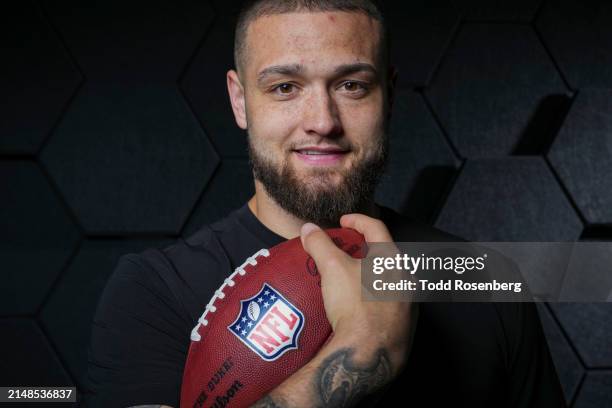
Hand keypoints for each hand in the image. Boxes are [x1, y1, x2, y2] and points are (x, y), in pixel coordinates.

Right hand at [300, 213, 417, 376]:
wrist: (368, 354)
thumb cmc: (355, 305)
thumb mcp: (332, 268)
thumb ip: (320, 244)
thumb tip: (309, 229)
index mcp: (394, 260)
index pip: (377, 228)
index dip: (357, 220)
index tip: (342, 221)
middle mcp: (407, 280)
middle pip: (383, 255)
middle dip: (362, 249)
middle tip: (342, 250)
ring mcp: (408, 306)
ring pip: (386, 281)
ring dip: (367, 275)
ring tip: (345, 279)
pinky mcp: (404, 328)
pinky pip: (386, 304)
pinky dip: (371, 297)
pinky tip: (355, 306)